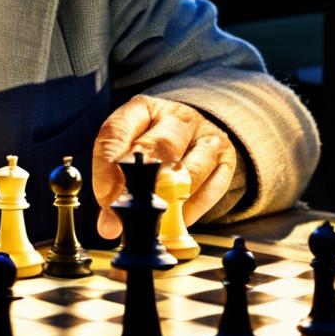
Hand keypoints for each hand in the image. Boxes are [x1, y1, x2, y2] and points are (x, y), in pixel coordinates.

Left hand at [92, 95, 235, 238]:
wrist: (197, 131)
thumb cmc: (154, 144)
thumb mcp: (129, 149)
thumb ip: (114, 181)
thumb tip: (108, 226)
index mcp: (141, 109)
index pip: (117, 133)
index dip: (108, 169)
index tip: (107, 203)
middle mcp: (175, 117)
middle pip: (156, 149)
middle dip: (141, 188)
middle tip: (131, 216)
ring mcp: (205, 134)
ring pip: (187, 171)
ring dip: (169, 203)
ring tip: (155, 223)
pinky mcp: (226, 157)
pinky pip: (211, 189)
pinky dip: (193, 211)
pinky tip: (179, 221)